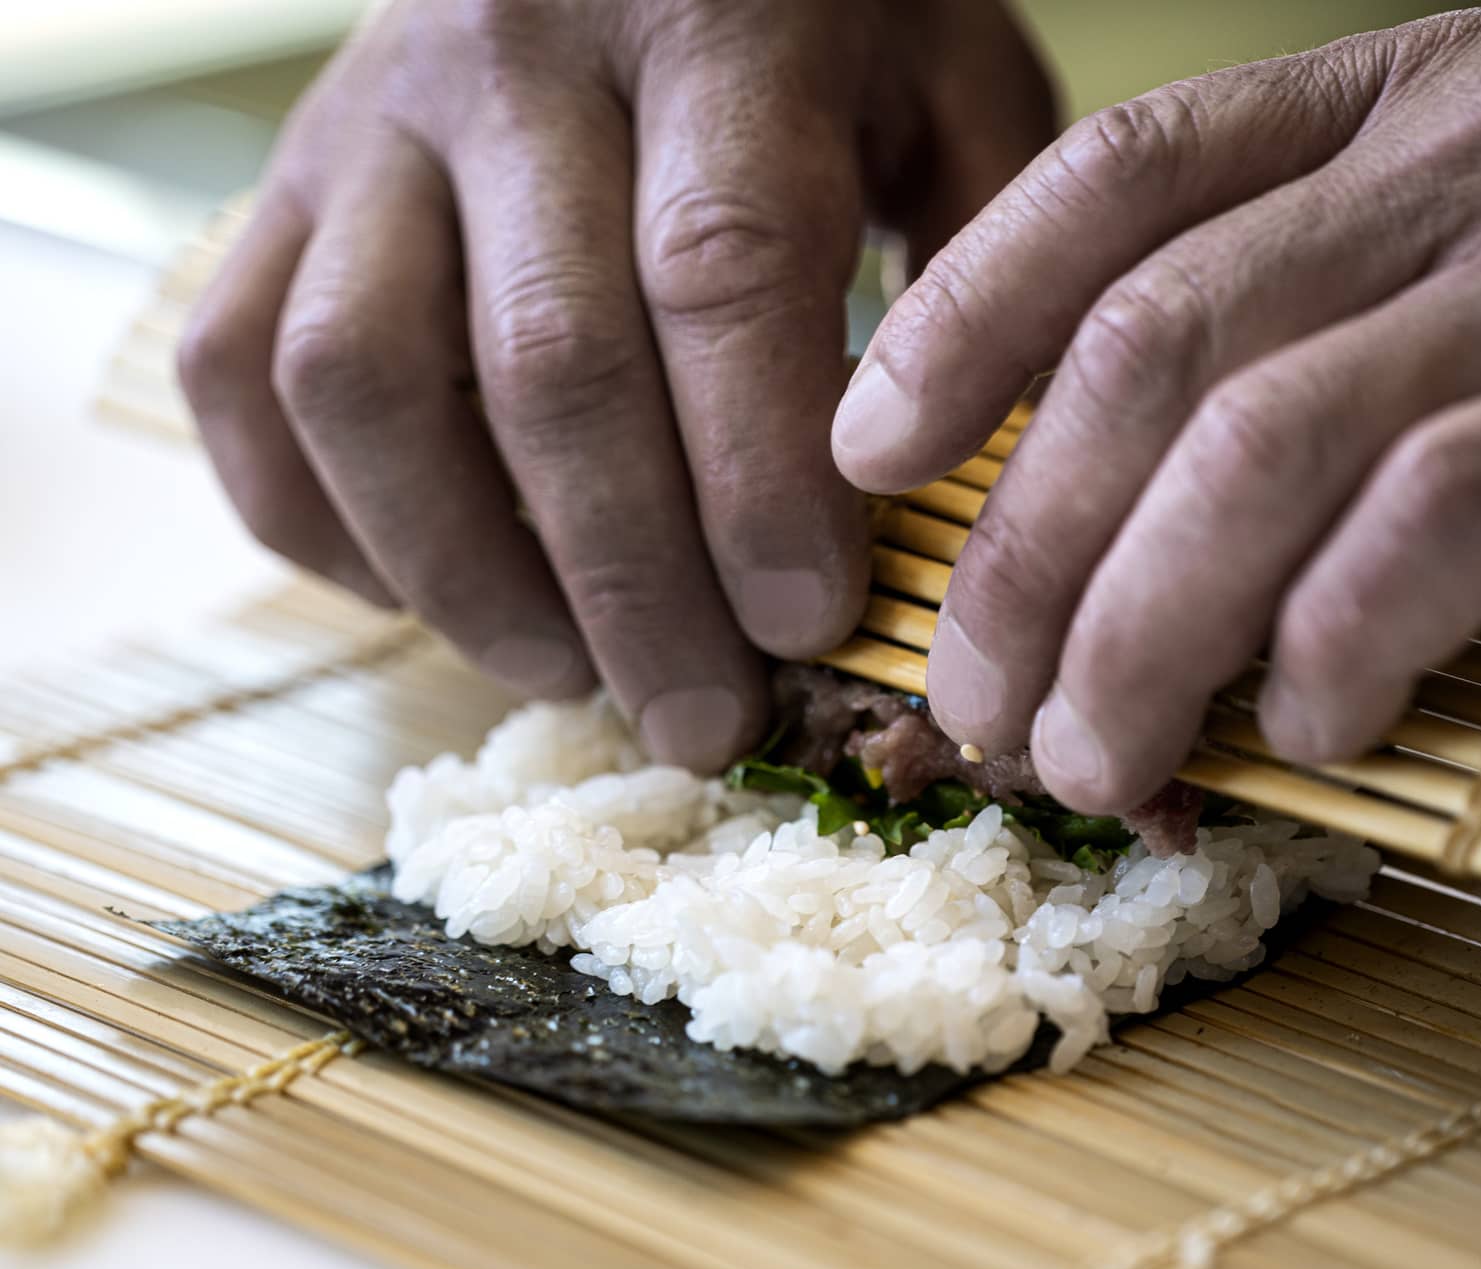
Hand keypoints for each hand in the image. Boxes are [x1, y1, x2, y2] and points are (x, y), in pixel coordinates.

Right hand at [179, 0, 1052, 772]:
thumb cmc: (819, 31)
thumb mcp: (947, 95)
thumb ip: (976, 268)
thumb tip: (938, 497)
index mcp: (713, 19)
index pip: (722, 273)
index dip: (759, 482)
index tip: (804, 626)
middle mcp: (507, 57)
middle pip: (548, 365)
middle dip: (633, 586)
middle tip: (701, 722)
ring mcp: (365, 124)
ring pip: (360, 384)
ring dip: (465, 575)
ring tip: (567, 675)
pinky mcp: (281, 192)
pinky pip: (241, 377)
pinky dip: (321, 521)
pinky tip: (433, 593)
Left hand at [834, 6, 1480, 813]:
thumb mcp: (1415, 279)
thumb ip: (1261, 342)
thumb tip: (1058, 528)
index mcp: (1370, 114)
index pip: (1116, 179)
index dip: (963, 319)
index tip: (866, 453)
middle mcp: (1453, 162)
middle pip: (1146, 350)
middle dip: (1025, 558)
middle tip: (976, 707)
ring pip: (1255, 444)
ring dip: (1138, 633)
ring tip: (1090, 758)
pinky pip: (1425, 514)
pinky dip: (1331, 638)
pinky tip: (1308, 720)